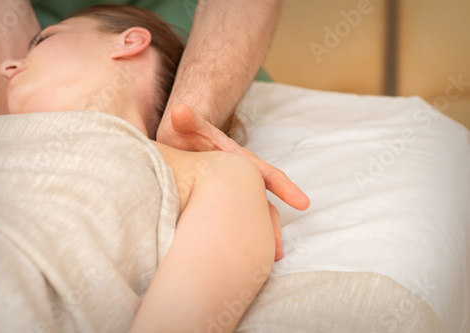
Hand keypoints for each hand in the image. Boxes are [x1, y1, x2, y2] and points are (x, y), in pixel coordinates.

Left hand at [157, 104, 310, 260]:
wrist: (181, 142)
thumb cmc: (187, 133)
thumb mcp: (187, 126)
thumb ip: (186, 120)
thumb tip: (179, 112)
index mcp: (239, 161)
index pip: (265, 173)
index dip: (284, 187)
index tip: (303, 203)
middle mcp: (242, 179)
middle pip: (262, 204)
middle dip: (272, 226)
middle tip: (278, 251)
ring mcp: (232, 194)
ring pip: (252, 217)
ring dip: (259, 237)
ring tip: (264, 262)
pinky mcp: (219, 206)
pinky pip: (235, 224)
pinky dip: (241, 239)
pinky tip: (236, 259)